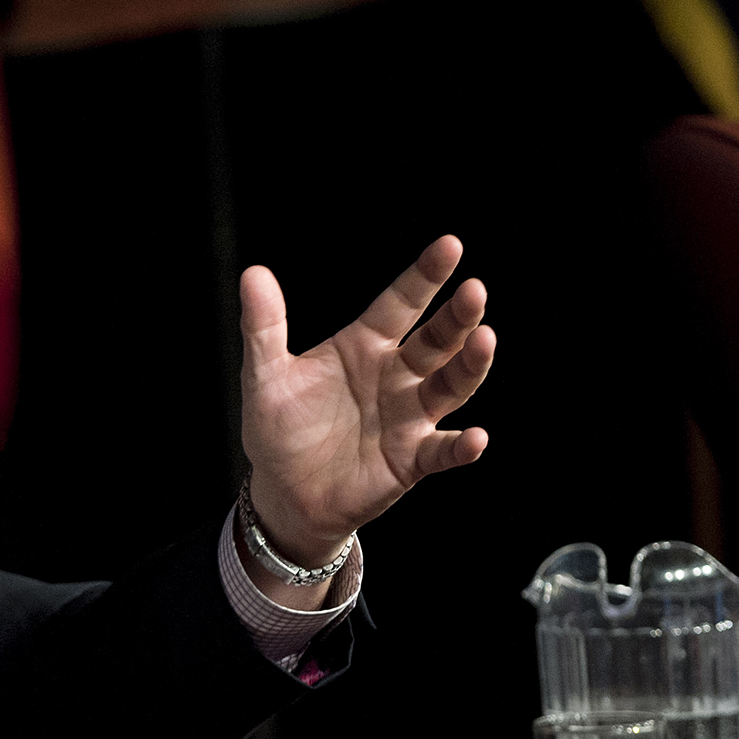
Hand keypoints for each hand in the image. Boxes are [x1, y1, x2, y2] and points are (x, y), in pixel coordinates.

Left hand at [239, 235, 494, 566]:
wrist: (283, 492)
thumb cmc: (278, 429)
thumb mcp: (265, 376)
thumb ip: (264, 326)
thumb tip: (252, 272)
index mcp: (364, 346)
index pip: (400, 303)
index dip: (424, 276)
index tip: (449, 245)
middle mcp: (396, 375)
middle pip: (437, 340)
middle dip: (458, 316)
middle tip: (475, 291)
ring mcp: (409, 417)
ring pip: (450, 386)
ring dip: (470, 366)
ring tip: (485, 340)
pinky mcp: (412, 460)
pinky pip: (442, 451)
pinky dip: (460, 447)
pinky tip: (476, 437)